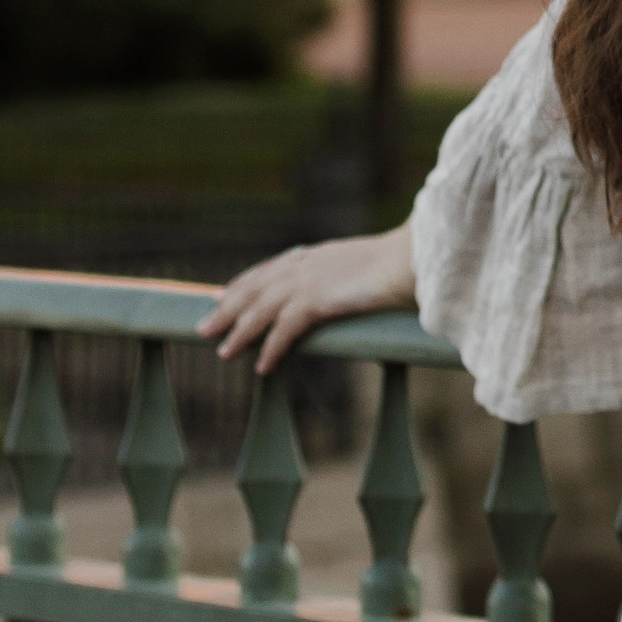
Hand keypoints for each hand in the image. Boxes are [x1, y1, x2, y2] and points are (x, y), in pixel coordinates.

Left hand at [199, 223, 416, 375]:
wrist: (417, 260)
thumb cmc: (406, 264)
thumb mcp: (372, 268)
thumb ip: (354, 277)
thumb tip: (357, 289)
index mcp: (318, 254)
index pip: (270, 268)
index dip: (243, 284)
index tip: (222, 295)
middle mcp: (308, 264)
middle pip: (255, 287)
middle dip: (228, 308)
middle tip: (204, 326)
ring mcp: (310, 280)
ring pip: (261, 309)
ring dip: (239, 331)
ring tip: (222, 352)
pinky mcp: (318, 299)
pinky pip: (285, 329)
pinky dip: (271, 348)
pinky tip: (262, 367)